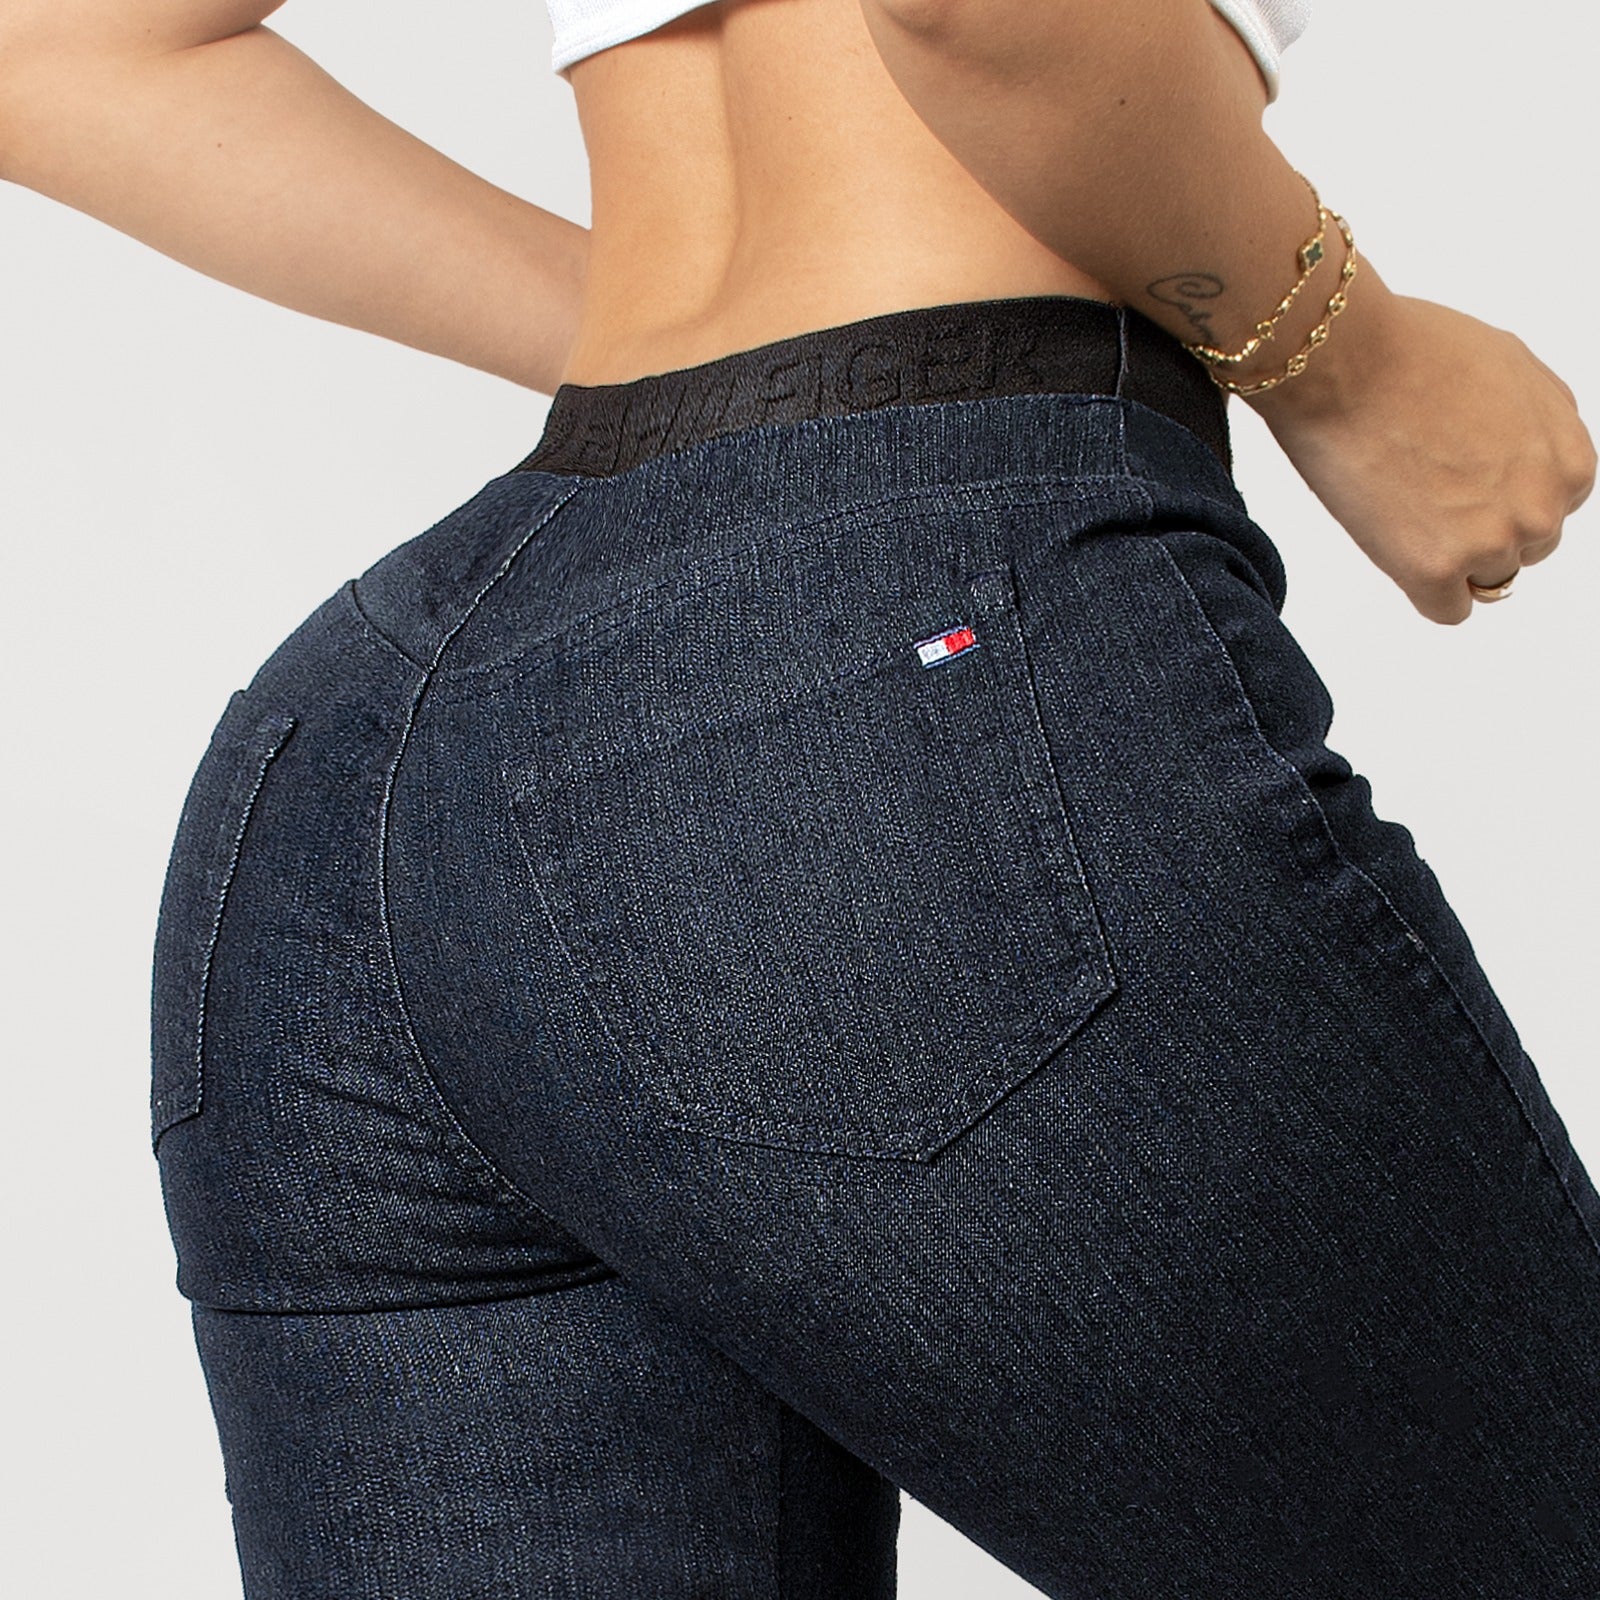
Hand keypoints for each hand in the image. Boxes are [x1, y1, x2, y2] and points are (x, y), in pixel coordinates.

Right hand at [1246, 284, 1596, 624]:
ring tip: (1405, 506)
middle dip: (1479, 527)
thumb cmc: (1412, 351)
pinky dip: (1423, 586)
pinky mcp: (1434, 569)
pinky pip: (1446, 609)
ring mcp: (1490, 542)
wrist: (1348, 364)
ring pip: (1483, 580)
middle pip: (1519, 550)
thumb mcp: (1514, 368)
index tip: (1462, 480)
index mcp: (1570, 461)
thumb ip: (1539, 425)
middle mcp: (1541, 507)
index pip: (1551, 510)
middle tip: (1426, 489)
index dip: (1501, 495)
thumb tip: (1531, 459)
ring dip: (1448, 554)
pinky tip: (1398, 545)